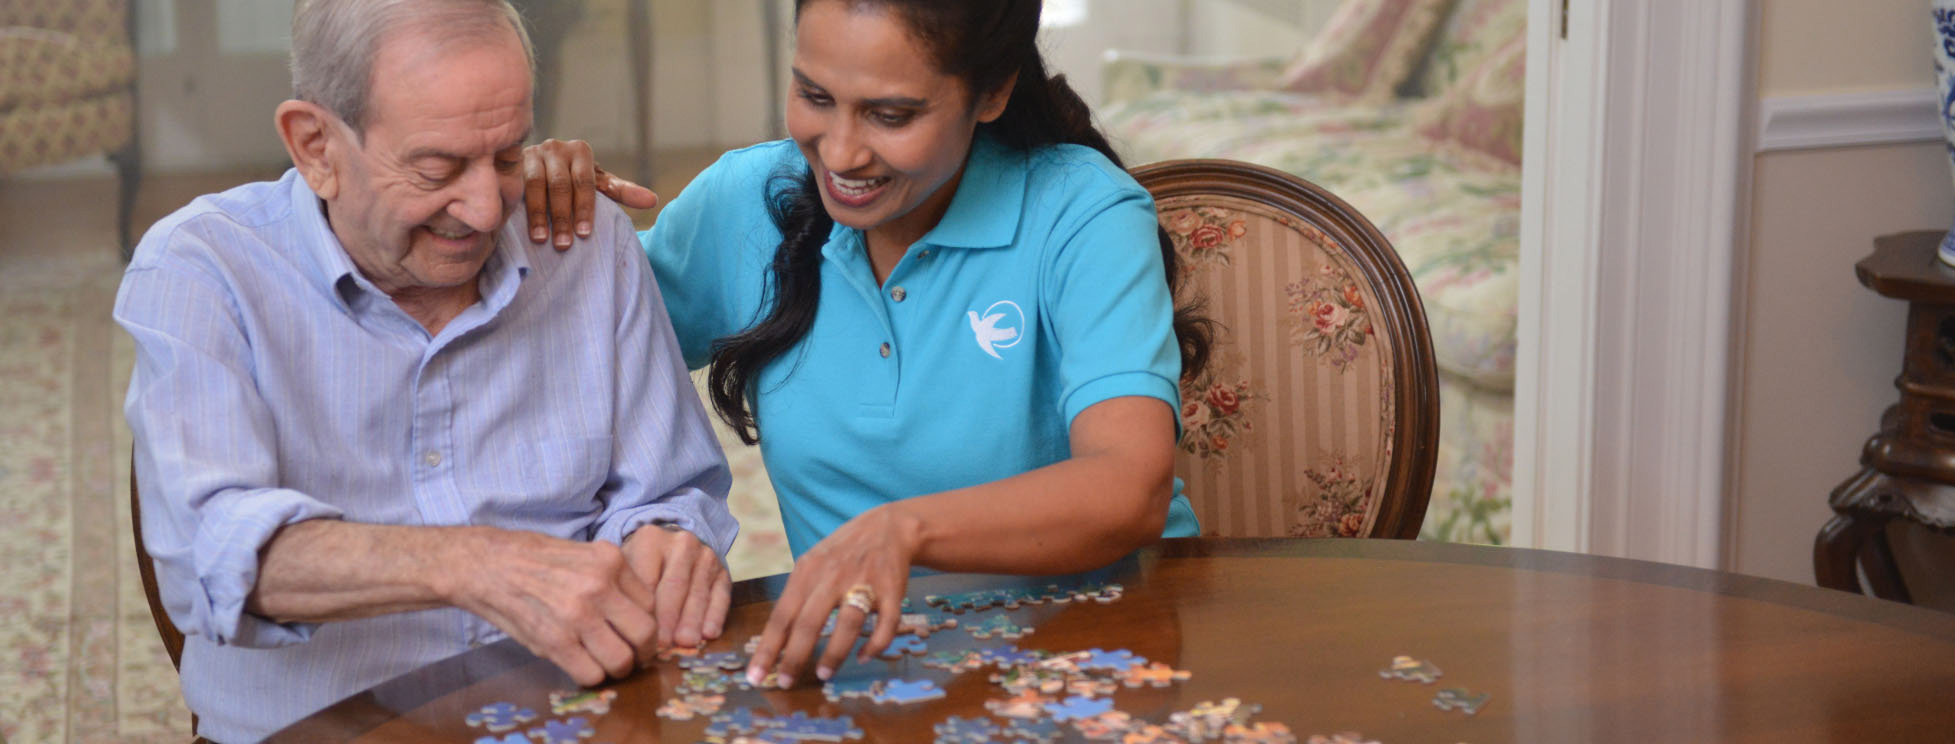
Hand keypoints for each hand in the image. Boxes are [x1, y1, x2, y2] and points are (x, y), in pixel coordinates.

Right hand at [444, 528, 657, 685]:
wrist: (488, 565)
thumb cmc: (534, 559)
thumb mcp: (583, 553)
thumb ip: (614, 578)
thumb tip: (641, 611)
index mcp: (610, 561)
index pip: (651, 603)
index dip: (648, 623)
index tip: (640, 633)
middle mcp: (599, 587)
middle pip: (645, 633)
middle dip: (644, 651)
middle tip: (635, 656)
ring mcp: (577, 616)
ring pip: (621, 659)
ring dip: (619, 668)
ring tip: (609, 665)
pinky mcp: (555, 641)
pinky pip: (590, 673)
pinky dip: (592, 676)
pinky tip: (583, 666)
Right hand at [522, 138, 659, 249]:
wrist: (536, 162)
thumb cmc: (572, 177)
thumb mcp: (597, 182)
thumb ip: (621, 191)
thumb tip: (653, 201)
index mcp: (580, 151)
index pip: (585, 182)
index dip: (585, 209)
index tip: (584, 234)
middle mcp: (554, 148)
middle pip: (559, 185)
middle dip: (562, 216)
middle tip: (564, 245)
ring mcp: (529, 153)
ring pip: (534, 185)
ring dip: (538, 214)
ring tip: (541, 239)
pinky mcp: (508, 162)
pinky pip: (510, 183)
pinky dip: (513, 202)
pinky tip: (512, 221)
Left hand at [621, 523, 732, 656]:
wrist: (670, 546)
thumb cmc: (640, 565)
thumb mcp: (626, 569)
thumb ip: (626, 592)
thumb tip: (631, 630)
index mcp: (650, 540)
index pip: (648, 580)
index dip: (645, 611)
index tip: (641, 636)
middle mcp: (681, 543)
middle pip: (675, 586)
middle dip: (670, 619)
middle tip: (664, 645)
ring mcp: (705, 556)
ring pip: (698, 592)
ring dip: (692, 621)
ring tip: (686, 643)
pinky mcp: (722, 570)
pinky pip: (721, 595)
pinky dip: (715, 615)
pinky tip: (709, 634)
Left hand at [744, 505, 920, 686]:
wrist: (888, 527)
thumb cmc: (842, 553)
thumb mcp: (812, 564)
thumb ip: (796, 597)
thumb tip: (775, 639)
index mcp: (808, 572)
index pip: (781, 615)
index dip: (768, 648)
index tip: (756, 676)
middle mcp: (833, 577)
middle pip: (809, 622)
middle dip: (795, 657)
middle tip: (786, 683)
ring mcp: (864, 583)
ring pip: (848, 624)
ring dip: (834, 653)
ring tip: (823, 675)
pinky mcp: (892, 591)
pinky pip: (886, 623)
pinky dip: (876, 644)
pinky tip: (864, 656)